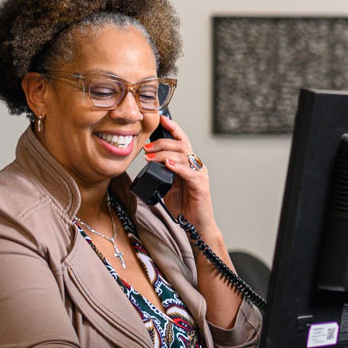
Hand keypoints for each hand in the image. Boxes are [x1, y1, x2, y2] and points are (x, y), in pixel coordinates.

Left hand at [142, 114, 216, 236]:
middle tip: (146, 147)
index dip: (173, 128)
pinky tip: (167, 164)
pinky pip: (189, 173)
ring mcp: (200, 175)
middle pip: (181, 145)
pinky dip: (177, 167)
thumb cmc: (184, 207)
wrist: (197, 227)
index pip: (182, 140)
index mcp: (189, 163)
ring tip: (150, 156)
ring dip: (164, 154)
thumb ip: (162, 174)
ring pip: (183, 156)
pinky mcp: (201, 186)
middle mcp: (196, 166)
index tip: (161, 120)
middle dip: (161, 143)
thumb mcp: (169, 187)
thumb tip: (148, 164)